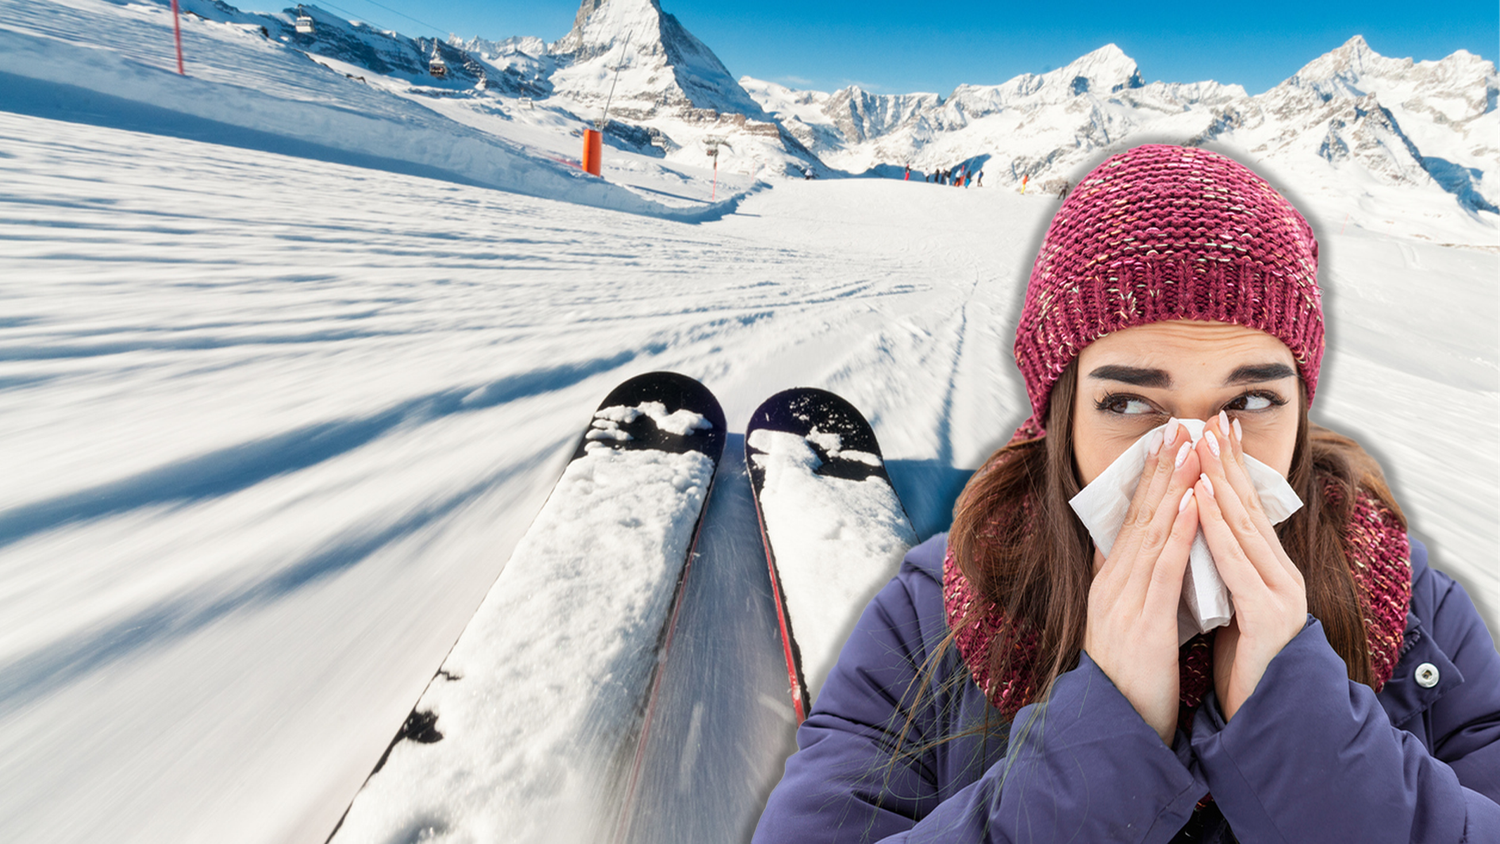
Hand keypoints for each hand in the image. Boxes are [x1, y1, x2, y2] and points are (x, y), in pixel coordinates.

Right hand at [1084, 422, 1201, 743]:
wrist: (1115, 727)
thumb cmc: (1128, 682)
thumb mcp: (1123, 627)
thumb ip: (1127, 590)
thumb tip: (1129, 558)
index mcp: (1110, 584)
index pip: (1131, 521)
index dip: (1150, 481)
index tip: (1167, 444)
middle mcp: (1112, 584)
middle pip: (1138, 516)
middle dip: (1162, 470)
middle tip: (1180, 427)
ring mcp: (1124, 599)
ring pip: (1151, 531)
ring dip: (1172, 486)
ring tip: (1190, 449)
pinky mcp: (1143, 620)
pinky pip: (1164, 567)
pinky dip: (1179, 530)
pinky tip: (1193, 502)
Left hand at [1192, 412, 1307, 721]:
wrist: (1265, 717)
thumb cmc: (1244, 665)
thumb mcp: (1231, 608)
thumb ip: (1224, 573)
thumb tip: (1201, 538)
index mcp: (1268, 573)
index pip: (1246, 512)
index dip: (1229, 471)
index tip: (1214, 432)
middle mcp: (1279, 575)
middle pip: (1250, 508)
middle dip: (1228, 462)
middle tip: (1212, 418)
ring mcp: (1278, 592)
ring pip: (1244, 527)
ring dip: (1220, 481)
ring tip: (1203, 443)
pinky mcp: (1266, 613)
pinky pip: (1236, 562)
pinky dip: (1215, 527)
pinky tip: (1201, 500)